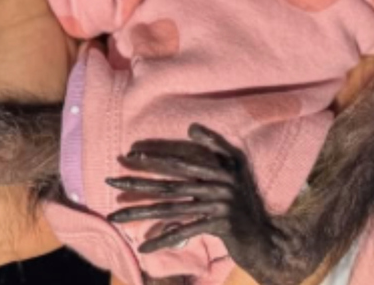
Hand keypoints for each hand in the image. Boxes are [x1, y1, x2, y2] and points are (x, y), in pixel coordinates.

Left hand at [106, 124, 311, 284]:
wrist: (265, 236)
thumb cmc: (248, 198)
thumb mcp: (236, 166)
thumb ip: (215, 145)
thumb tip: (190, 127)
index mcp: (217, 168)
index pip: (178, 162)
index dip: (153, 159)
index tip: (128, 157)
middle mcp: (215, 185)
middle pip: (168, 185)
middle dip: (136, 183)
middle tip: (108, 181)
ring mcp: (216, 206)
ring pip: (170, 209)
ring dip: (139, 213)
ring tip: (114, 217)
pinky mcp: (217, 226)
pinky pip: (184, 232)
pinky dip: (162, 239)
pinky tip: (142, 246)